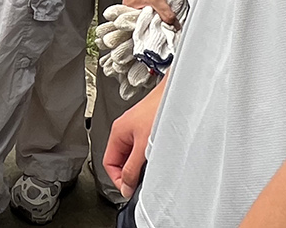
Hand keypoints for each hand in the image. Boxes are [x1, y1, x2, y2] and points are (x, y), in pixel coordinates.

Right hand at [103, 79, 165, 199]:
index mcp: (118, 133)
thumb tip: (126, 186)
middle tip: (141, 182)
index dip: (117, 179)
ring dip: (141, 164)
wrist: (176, 95)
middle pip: (120, 159)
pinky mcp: (148, 127)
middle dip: (130, 172)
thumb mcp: (143, 147)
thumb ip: (132, 168)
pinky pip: (143, 147)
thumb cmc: (158, 112)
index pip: (109, 163)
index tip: (129, 189)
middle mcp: (125, 130)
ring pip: (133, 154)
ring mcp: (137, 128)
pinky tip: (159, 156)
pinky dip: (149, 155)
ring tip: (152, 167)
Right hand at [123, 0, 177, 26]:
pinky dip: (155, 4)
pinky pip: (149, 3)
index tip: (156, 32)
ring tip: (161, 9)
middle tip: (161, 22)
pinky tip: (161, 1)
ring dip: (155, 11)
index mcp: (128, 7)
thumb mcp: (159, 1)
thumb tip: (173, 25)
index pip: (135, 25)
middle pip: (142, 18)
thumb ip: (167, 16)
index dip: (147, 30)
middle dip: (152, 20)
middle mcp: (129, 2)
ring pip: (147, 10)